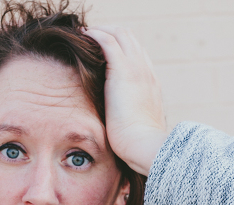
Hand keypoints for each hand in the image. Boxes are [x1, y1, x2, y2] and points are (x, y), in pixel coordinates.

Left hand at [84, 26, 168, 175]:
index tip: (102, 50)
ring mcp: (137, 68)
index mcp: (151, 83)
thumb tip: (118, 122)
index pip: (137, 53)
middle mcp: (146, 71)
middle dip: (109, 32)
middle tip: (90, 37)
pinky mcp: (123, 70)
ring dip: (101, 30)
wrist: (143, 145)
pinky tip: (83, 38)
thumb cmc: (137, 143)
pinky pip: (108, 40)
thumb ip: (129, 115)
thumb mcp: (136, 125)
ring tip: (84, 35)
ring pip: (119, 33)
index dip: (119, 46)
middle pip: (129, 37)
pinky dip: (95, 35)